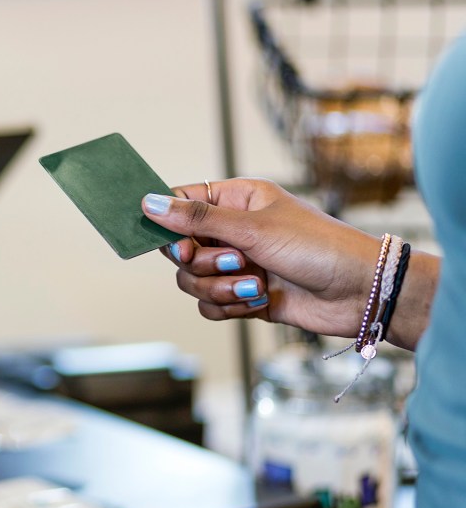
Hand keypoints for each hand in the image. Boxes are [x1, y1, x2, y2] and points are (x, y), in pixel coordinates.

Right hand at [140, 177, 381, 338]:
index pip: (182, 204)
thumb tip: (149, 203)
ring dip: (219, 289)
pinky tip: (257, 302)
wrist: (359, 292)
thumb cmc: (318, 247)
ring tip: (254, 286)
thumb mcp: (253, 228)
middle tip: (234, 262)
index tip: (181, 245)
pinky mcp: (243, 296)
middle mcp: (232, 231)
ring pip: (193, 281)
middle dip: (203, 264)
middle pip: (181, 248)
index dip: (171, 226)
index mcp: (235, 201)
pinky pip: (209, 305)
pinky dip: (228, 307)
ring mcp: (237, 265)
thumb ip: (197, 219)